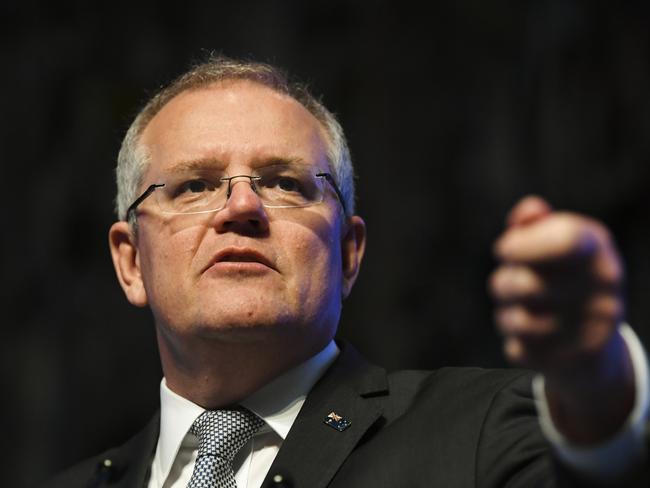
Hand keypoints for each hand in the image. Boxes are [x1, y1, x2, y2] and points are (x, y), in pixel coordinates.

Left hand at [490, 195, 633, 442]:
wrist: (594, 340)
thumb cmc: (562, 277)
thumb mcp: (554, 244)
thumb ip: (536, 225)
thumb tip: (527, 212)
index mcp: (598, 252)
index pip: (564, 240)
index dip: (523, 244)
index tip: (504, 249)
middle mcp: (603, 291)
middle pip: (525, 286)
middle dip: (503, 282)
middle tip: (508, 282)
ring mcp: (591, 330)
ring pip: (517, 322)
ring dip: (506, 315)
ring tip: (517, 310)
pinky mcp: (571, 362)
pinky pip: (519, 350)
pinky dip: (516, 342)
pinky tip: (530, 337)